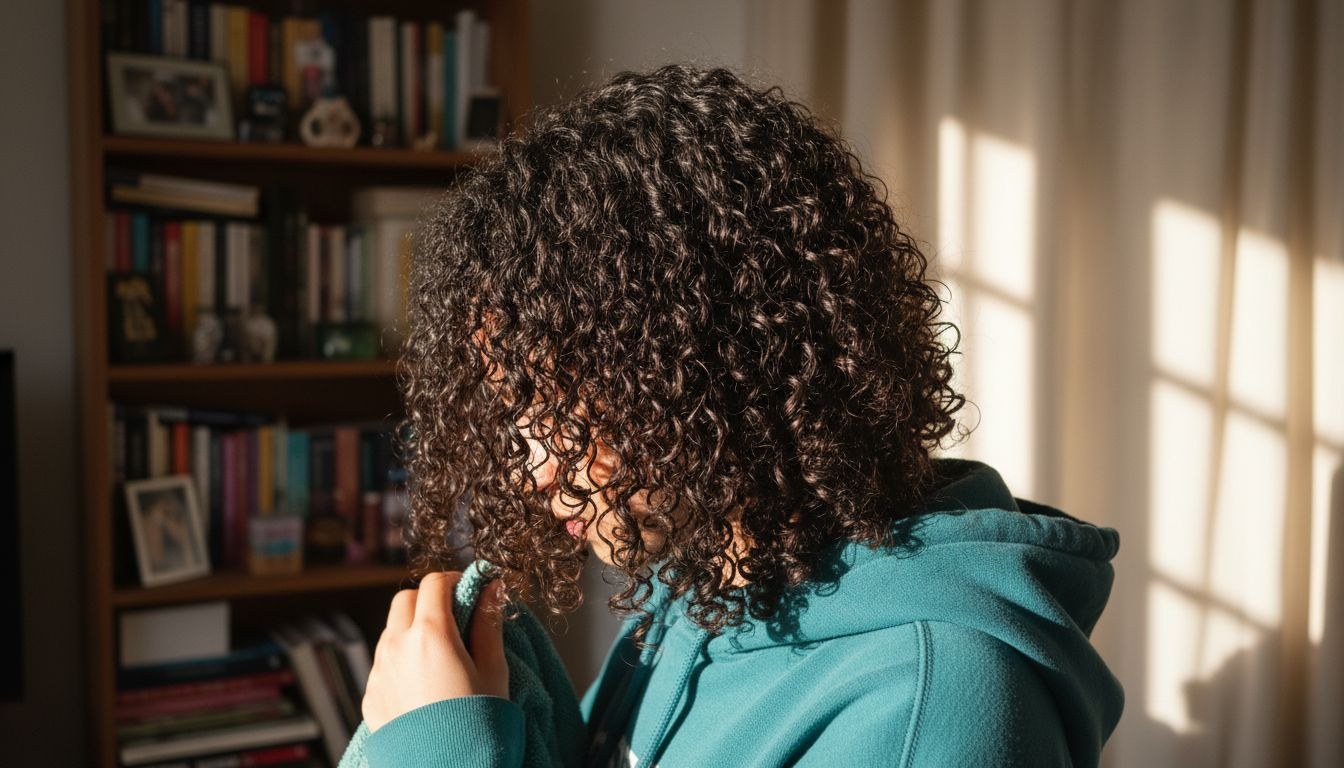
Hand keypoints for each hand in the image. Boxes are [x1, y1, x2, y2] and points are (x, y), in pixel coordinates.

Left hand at [362, 571, 509, 731]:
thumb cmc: (479, 723)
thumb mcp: (494, 669)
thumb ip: (489, 622)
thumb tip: (492, 587)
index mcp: (431, 634)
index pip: (434, 583)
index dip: (454, 581)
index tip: (469, 591)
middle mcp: (397, 647)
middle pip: (405, 599)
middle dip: (429, 600)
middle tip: (454, 617)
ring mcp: (380, 672)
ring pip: (391, 630)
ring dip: (412, 628)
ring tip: (440, 654)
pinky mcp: (371, 695)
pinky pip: (383, 663)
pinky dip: (402, 659)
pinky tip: (424, 683)